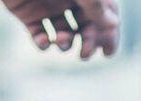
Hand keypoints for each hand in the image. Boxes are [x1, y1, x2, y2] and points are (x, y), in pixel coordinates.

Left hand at [0, 0, 120, 58]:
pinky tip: (44, 41)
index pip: (103, 14)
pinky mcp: (28, 15)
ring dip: (65, 43)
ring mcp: (48, 8)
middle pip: (85, 27)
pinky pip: (39, 36)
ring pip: (63, 34)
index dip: (108, 34)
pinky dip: (42, 44)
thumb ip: (96, 5)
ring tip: (60, 40)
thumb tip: (112, 24)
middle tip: (84, 54)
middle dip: (87, 42)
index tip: (108, 53)